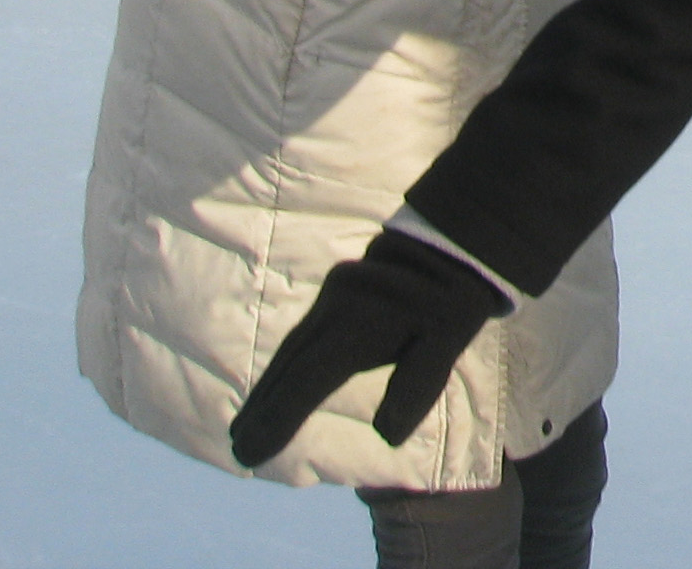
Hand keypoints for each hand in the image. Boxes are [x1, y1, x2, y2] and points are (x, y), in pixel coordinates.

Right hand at [230, 228, 509, 466]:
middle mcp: (335, 309)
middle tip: (237, 449)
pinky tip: (277, 384)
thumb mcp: (451, 337)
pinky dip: (284, 365)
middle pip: (288, 367)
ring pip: (290, 350)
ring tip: (243, 425)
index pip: (307, 381)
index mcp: (360, 324)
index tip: (249, 455)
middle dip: (261, 409)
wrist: (453, 235)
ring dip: (267, 388)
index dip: (277, 419)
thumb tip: (387, 436)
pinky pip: (300, 336)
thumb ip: (418, 385)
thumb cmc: (454, 294)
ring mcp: (332, 296)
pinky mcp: (336, 290)